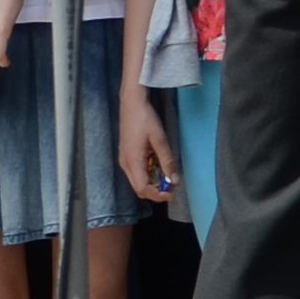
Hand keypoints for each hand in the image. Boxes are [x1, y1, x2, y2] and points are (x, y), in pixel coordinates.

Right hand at [118, 90, 176, 205]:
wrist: (131, 103)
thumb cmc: (145, 118)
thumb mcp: (160, 139)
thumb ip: (167, 161)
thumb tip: (174, 180)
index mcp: (133, 161)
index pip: (143, 188)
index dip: (158, 195)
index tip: (172, 192)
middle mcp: (125, 164)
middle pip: (139, 188)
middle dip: (156, 191)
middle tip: (172, 185)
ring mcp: (124, 160)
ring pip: (138, 181)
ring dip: (153, 183)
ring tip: (168, 175)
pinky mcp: (126, 156)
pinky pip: (137, 173)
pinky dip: (149, 174)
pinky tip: (158, 165)